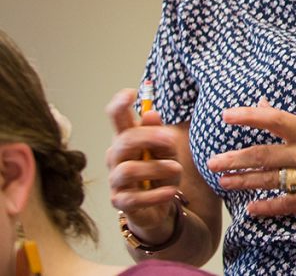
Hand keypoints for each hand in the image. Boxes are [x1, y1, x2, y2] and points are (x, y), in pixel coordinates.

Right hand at [106, 88, 185, 238]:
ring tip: (176, 170)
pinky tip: (171, 191)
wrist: (159, 206)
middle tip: (171, 140)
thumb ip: (160, 136)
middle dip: (149, 137)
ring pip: (128, 169)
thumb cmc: (161, 172)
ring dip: (157, 168)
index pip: (116, 117)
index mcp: (127, 138)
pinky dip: (156, 194)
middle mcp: (116, 157)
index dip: (120, 104)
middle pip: (124, 140)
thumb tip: (152, 114)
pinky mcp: (120, 202)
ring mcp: (115, 180)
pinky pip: (134, 197)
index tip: (131, 92)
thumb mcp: (168, 151)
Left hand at [207, 101, 295, 215]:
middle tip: (212, 162)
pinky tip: (251, 209)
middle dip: (233, 159)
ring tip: (223, 183)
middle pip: (261, 154)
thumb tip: (261, 106)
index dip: (247, 116)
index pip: (271, 119)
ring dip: (242, 182)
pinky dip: (265, 207)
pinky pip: (285, 204)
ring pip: (267, 180)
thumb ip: (290, 121)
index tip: (225, 116)